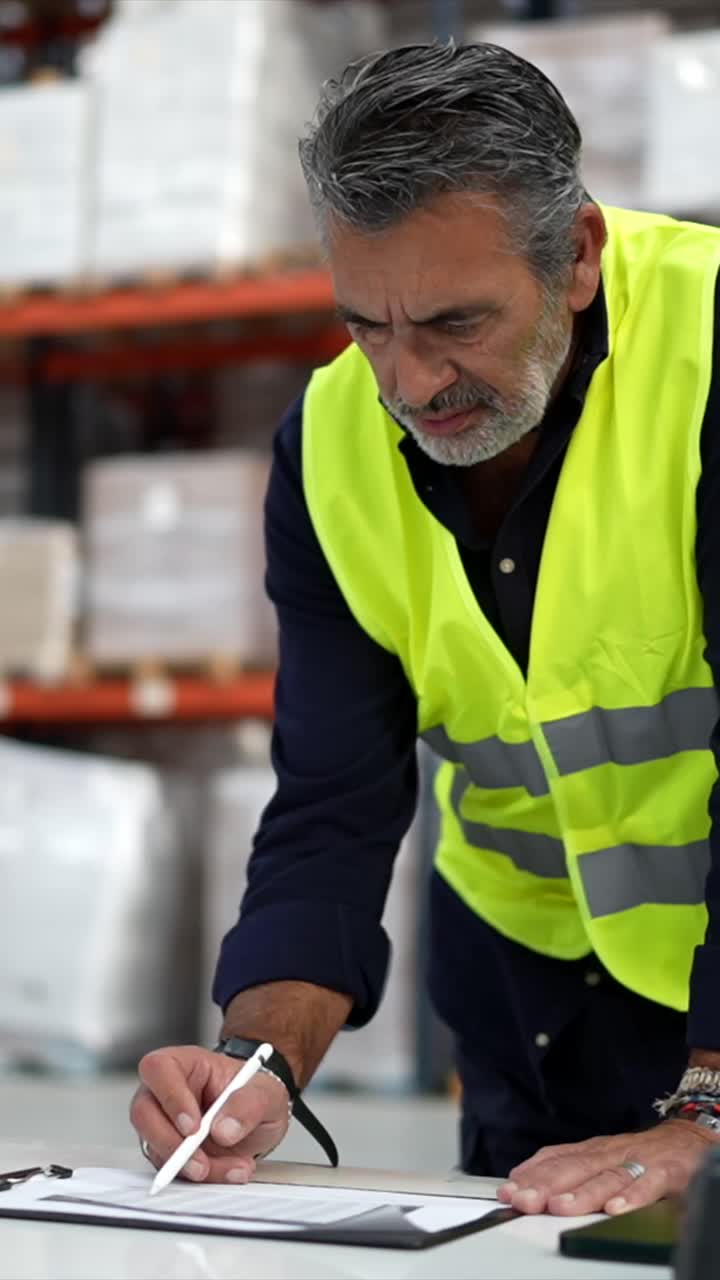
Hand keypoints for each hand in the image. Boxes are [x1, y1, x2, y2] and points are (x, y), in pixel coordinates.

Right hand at [130, 1045, 289, 1184]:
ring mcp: (164, 1123)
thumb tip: (223, 1129)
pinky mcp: (168, 1152)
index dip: (171, 1097)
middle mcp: (166, 1092)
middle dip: (171, 1145)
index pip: (159, 1069)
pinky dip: (202, 1177)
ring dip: (192, 1167)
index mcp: (186, 1064)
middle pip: (144, 1113)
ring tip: (233, 1167)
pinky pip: (173, 1170)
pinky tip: (229, 1171)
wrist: (259, 1119)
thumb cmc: (254, 1094)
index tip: (193, 1127)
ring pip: (156, 1148)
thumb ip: (249, 1105)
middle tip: (202, 1163)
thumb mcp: (266, 1093)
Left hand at [496, 1118, 718, 1216]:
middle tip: (524, 1200)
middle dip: (547, 1185)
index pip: (557, 1160)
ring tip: (561, 1207)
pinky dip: (632, 1196)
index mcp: (593, 1151)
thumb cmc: (641, 1153)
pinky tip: (616, 1209)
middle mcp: (611, 1153)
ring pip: (607, 1177)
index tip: (508, 1190)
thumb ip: (567, 1165)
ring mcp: (639, 1160)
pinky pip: (649, 1184)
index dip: (531, 1175)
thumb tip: (523, 1177)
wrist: (690, 1137)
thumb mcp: (601, 1155)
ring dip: (583, 1193)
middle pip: (576, 1169)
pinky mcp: (668, 1172)